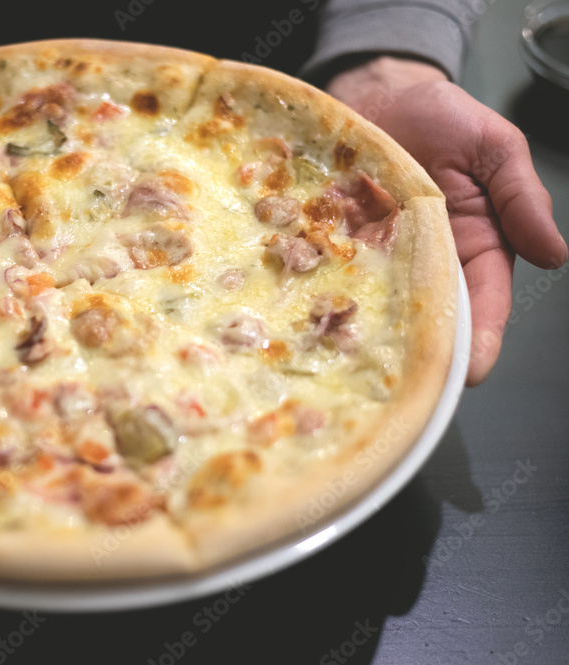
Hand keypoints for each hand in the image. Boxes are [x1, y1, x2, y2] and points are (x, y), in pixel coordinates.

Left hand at [326, 56, 567, 385]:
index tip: (472, 367)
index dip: (479, 335)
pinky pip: (325, 272)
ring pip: (374, 304)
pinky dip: (319, 291)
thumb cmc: (442, 117)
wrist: (379, 93)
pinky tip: (310, 313)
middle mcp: (421, 259)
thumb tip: (555, 254)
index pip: (483, 300)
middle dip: (421, 351)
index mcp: (472, 244)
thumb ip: (521, 197)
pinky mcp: (331, 242)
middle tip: (411, 381)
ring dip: (366, 330)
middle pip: (427, 315)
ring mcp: (373, 254)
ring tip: (358, 359)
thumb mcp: (494, 148)